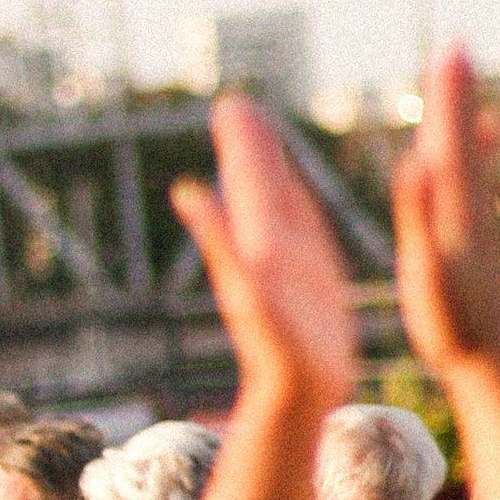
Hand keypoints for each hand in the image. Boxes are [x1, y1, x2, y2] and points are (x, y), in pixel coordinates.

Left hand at [169, 94, 355, 416]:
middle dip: (251, 147)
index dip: (242, 144)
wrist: (296, 394)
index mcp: (256, 238)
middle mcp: (270, 247)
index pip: (247, 180)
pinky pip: (303, 235)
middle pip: (258, 187)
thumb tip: (187, 192)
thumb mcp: (246, 289)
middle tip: (236, 107)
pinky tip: (291, 193)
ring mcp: (290, 265)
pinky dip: (297, 207)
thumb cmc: (273, 349)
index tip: (230, 105)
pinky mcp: (312, 284)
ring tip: (260, 136)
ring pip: (278, 206)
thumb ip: (219, 237)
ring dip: (271, 170)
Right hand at [390, 49, 499, 380]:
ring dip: (466, 116)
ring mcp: (481, 225)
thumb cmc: (454, 326)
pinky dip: (478, 151)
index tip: (451, 49)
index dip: (449, 97)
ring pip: (473, 159)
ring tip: (465, 79)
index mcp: (458, 213)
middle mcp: (475, 211)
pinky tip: (486, 139)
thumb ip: (419, 215)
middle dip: (457, 93)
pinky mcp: (483, 241)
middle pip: (464, 141)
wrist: (497, 365)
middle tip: (457, 44)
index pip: (450, 143)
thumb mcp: (429, 274)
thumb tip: (418, 159)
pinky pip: (476, 182)